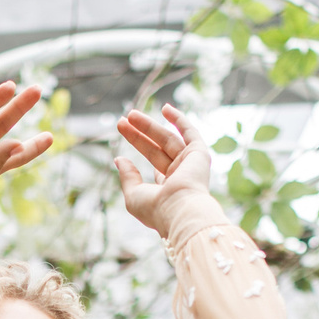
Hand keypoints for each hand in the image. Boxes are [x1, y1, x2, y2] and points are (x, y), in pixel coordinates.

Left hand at [113, 105, 221, 237]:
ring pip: (168, 138)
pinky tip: (165, 108)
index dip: (140, 146)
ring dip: (150, 126)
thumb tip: (119, 159)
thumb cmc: (157, 209)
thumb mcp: (134, 195)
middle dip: (139, 134)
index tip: (123, 134)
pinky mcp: (199, 154)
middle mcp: (182, 175)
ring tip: (130, 114)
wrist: (180, 210)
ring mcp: (191, 164)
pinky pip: (190, 132)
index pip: (156, 163)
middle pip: (157, 148)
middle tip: (121, 121)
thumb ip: (128, 177)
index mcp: (170, 188)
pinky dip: (179, 120)